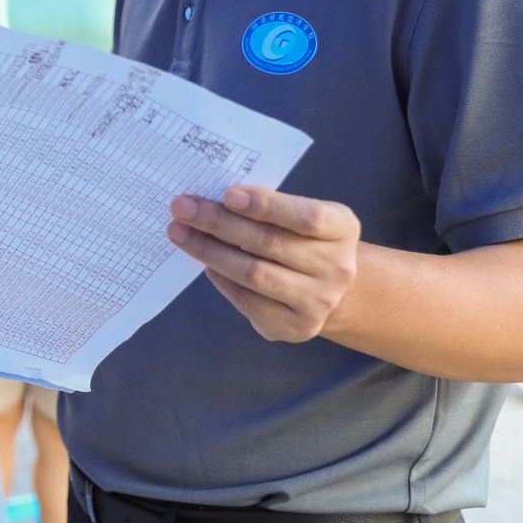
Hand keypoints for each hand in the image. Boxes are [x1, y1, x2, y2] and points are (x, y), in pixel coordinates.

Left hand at [166, 186, 360, 343]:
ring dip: (211, 252)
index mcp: (342, 228)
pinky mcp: (297, 327)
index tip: (227, 194)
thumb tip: (212, 199)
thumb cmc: (303, 240)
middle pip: (270, 243)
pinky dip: (222, 280)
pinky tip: (207, 265)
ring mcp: (319, 301)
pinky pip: (249, 301)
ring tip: (180, 234)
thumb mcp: (300, 216)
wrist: (329, 291)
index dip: (266, 205)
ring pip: (255, 274)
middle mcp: (337, 267)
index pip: (307, 217)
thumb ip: (269, 208)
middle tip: (182, 208)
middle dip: (219, 223)